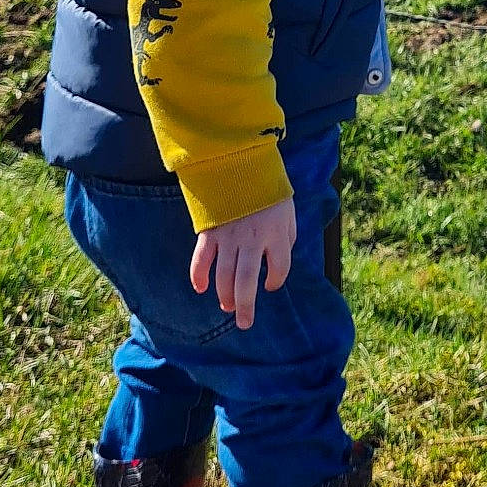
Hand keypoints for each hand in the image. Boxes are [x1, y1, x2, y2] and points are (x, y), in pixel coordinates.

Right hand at [190, 196, 296, 330]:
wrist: (241, 163)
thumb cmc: (268, 190)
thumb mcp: (288, 211)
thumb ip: (286, 237)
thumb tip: (277, 261)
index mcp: (276, 234)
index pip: (278, 269)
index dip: (275, 280)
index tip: (271, 283)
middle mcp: (252, 240)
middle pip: (247, 282)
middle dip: (246, 305)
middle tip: (245, 323)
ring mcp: (229, 237)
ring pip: (224, 276)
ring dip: (225, 296)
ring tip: (228, 308)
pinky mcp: (210, 232)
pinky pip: (201, 259)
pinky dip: (199, 276)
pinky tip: (201, 289)